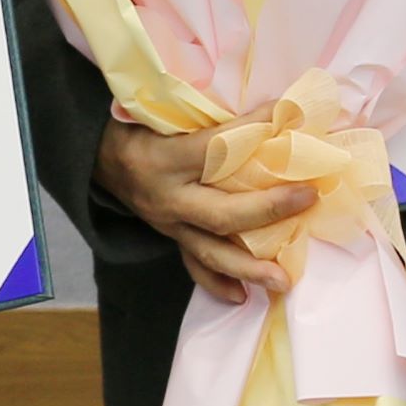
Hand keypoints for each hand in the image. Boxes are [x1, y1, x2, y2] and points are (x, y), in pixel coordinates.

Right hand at [95, 121, 314, 302]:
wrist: (98, 156)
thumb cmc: (137, 127)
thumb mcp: (161, 113)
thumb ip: (206, 116)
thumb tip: (268, 109)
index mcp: (162, 160)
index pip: (215, 147)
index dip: (252, 130)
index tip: (287, 114)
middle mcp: (166, 198)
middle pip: (220, 213)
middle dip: (268, 208)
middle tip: (307, 198)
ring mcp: (167, 224)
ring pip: (210, 251)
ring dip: (248, 267)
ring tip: (282, 281)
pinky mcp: (171, 236)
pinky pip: (194, 264)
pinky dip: (217, 283)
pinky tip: (241, 296)